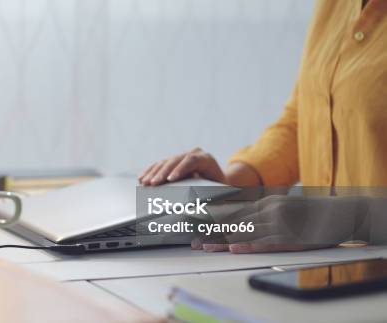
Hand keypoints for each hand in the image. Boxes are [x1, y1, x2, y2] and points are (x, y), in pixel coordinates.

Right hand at [138, 148, 225, 185]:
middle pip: (175, 160)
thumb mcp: (217, 189)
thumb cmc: (218, 188)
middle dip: (162, 173)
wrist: (219, 179)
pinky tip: (142, 177)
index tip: (170, 179)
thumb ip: (209, 192)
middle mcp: (194, 153)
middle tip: (153, 183)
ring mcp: (183, 155)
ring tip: (145, 182)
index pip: (191, 161)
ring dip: (153, 173)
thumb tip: (198, 201)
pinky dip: (150, 171)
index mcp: (206, 159)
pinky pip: (160, 164)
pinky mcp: (175, 160)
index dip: (180, 169)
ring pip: (165, 162)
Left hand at [191, 195, 362, 252]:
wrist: (339, 213)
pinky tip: (234, 248)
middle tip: (191, 238)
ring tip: (204, 246)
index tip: (194, 221)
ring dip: (221, 240)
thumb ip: (262, 208)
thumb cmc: (309, 211)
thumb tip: (240, 213)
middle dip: (210, 230)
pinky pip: (265, 243)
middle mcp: (268, 211)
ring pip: (244, 233)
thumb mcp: (282, 204)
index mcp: (265, 202)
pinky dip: (248, 246)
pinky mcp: (289, 239)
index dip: (212, 216)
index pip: (233, 210)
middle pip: (233, 222)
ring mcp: (278, 225)